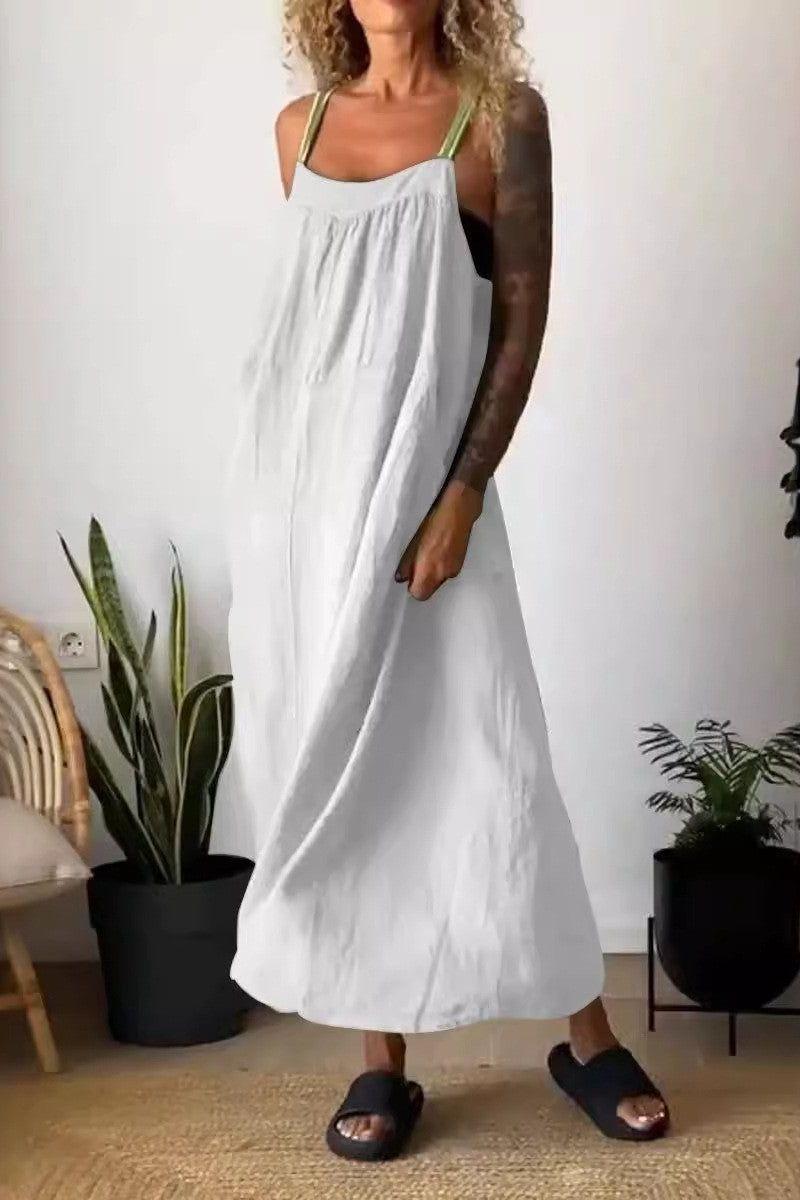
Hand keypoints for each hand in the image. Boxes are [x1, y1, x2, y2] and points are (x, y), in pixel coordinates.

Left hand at [394, 481, 482, 600]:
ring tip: (428, 551)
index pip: (419, 594)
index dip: (413, 587)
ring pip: (439, 579)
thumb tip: (400, 578)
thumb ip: (406, 563)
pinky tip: (439, 548)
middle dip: (422, 580)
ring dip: (432, 572)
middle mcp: (445, 573)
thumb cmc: (433, 520)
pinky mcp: (462, 560)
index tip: (409, 575)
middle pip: (430, 589)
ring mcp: (456, 567)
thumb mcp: (413, 540)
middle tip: (416, 562)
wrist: (460, 506)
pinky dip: (441, 564)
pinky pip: (448, 570)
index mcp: (431, 570)